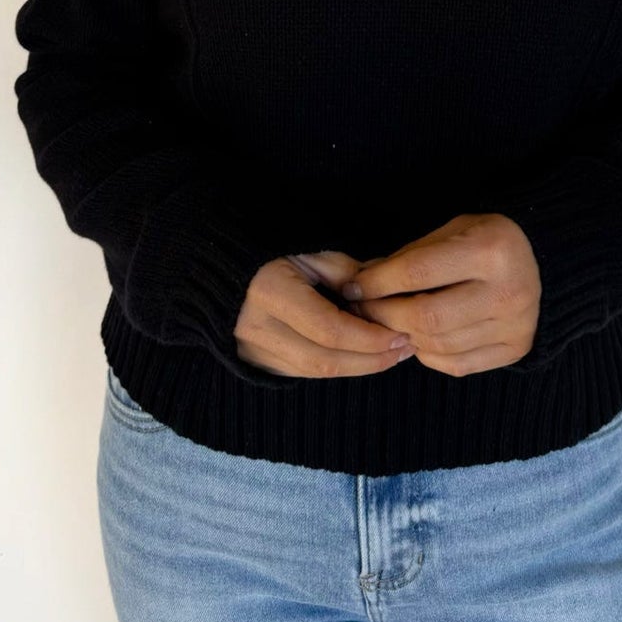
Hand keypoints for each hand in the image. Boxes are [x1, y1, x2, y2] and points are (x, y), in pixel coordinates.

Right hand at [233, 250, 415, 378]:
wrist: (217, 264)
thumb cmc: (268, 249)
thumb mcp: (308, 249)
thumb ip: (346, 272)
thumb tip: (385, 293)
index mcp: (269, 292)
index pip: (329, 329)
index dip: (368, 337)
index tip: (400, 334)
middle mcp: (256, 328)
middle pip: (324, 360)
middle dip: (370, 360)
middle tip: (404, 349)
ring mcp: (251, 350)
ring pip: (314, 372)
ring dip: (357, 367)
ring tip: (391, 354)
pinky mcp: (254, 361)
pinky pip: (301, 372)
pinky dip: (334, 366)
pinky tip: (359, 355)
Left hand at [338, 214, 541, 375]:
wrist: (545, 261)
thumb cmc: (486, 240)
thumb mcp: (451, 231)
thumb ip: (408, 258)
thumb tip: (359, 282)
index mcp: (489, 250)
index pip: (417, 273)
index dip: (377, 283)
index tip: (352, 287)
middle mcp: (506, 291)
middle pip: (426, 316)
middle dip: (384, 315)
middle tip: (362, 310)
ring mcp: (514, 325)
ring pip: (438, 345)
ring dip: (403, 336)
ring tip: (387, 323)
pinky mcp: (516, 349)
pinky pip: (457, 364)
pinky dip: (428, 355)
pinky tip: (418, 338)